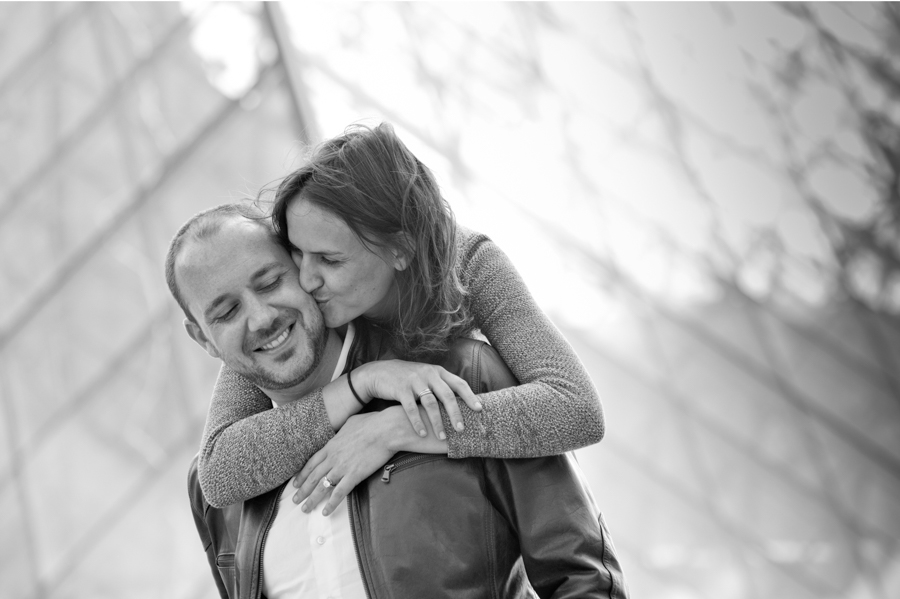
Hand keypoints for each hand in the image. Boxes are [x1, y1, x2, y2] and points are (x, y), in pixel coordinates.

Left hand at [291, 411, 396, 515]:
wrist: (386, 429)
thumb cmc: (373, 423)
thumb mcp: (351, 422)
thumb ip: (343, 430)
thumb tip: (342, 431)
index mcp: (332, 445)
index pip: (312, 462)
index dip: (303, 474)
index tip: (296, 483)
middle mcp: (333, 458)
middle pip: (313, 477)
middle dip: (302, 490)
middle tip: (295, 500)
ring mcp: (342, 467)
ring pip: (322, 487)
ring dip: (312, 499)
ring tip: (305, 509)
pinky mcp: (354, 475)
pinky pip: (339, 493)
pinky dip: (331, 504)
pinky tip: (325, 512)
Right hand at [355, 360, 480, 439]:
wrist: (380, 372)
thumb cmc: (409, 379)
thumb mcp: (427, 377)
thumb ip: (442, 386)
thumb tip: (463, 405)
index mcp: (438, 372)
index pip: (459, 383)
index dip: (470, 396)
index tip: (479, 410)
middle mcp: (428, 374)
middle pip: (446, 395)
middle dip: (455, 413)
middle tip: (461, 430)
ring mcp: (414, 380)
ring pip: (430, 403)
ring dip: (437, 422)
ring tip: (442, 437)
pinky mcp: (400, 388)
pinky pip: (410, 408)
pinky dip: (417, 422)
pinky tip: (422, 434)